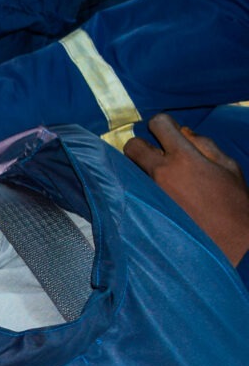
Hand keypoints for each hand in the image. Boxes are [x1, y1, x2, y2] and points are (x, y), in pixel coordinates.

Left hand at [125, 113, 248, 265]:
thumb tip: (184, 132)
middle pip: (132, 144)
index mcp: (184, 157)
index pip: (158, 123)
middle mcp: (161, 172)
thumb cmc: (234, 203)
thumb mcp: (228, 167)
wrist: (230, 242)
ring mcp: (149, 191)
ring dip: (141, 166)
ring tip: (161, 176)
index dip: (164, 124)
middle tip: (158, 153)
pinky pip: (133, 188)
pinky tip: (158, 191)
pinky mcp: (145, 208)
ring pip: (129, 167)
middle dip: (143, 144)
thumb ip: (204, 145)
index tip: (169, 131)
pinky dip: (141, 184)